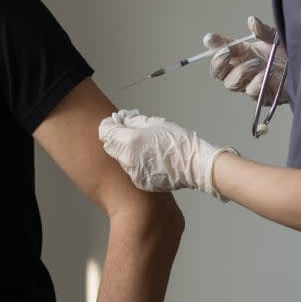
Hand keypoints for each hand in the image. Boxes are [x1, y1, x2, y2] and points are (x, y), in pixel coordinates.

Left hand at [98, 110, 233, 199]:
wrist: (194, 166)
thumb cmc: (179, 143)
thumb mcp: (156, 123)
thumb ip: (134, 120)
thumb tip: (123, 119)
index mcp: (130, 141)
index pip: (105, 132)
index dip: (110, 125)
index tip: (116, 122)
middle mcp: (127, 159)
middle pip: (110, 146)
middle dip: (116, 138)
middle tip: (130, 133)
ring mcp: (133, 173)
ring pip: (120, 159)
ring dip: (126, 151)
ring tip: (145, 147)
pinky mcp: (140, 182)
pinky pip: (131, 170)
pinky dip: (136, 164)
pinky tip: (150, 159)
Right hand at [205, 16, 287, 102]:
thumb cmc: (289, 55)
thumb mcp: (276, 38)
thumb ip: (263, 31)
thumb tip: (251, 21)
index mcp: (243, 55)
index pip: (222, 50)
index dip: (214, 45)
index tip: (210, 39)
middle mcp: (243, 70)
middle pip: (218, 73)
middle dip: (218, 62)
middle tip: (227, 52)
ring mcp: (250, 84)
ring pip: (231, 83)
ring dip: (240, 71)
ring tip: (256, 62)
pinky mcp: (262, 97)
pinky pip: (252, 91)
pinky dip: (257, 81)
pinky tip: (267, 73)